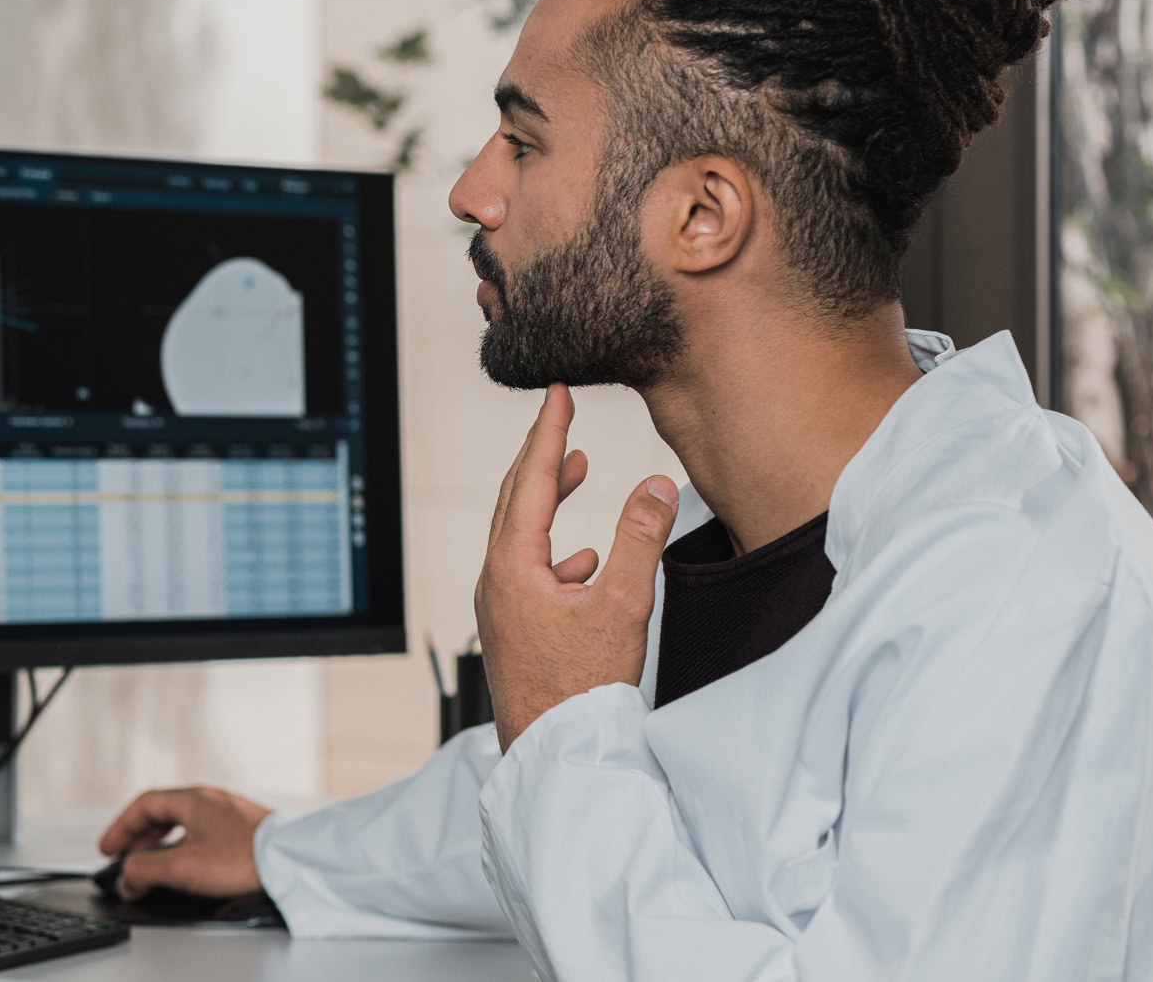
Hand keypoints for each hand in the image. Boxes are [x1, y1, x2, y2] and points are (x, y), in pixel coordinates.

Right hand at [96, 786, 272, 899]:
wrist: (289, 863)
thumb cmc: (243, 858)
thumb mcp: (182, 867)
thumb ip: (145, 871)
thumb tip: (126, 876)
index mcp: (194, 799)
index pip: (145, 804)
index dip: (121, 827)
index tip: (108, 849)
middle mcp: (212, 800)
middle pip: (164, 813)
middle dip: (140, 837)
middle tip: (125, 858)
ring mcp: (231, 814)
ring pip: (185, 824)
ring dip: (162, 845)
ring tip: (153, 866)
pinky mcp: (245, 832)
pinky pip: (204, 835)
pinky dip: (185, 849)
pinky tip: (189, 868)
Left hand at [475, 384, 678, 750]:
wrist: (556, 758)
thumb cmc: (582, 690)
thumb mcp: (623, 606)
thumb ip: (641, 539)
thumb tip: (656, 483)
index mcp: (511, 566)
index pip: (528, 480)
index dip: (547, 432)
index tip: (556, 393)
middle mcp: (495, 582)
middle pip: (513, 501)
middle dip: (541, 457)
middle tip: (560, 419)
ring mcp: (500, 609)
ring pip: (519, 536)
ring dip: (547, 500)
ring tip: (575, 471)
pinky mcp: (513, 631)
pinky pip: (528, 572)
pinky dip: (554, 550)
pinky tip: (584, 560)